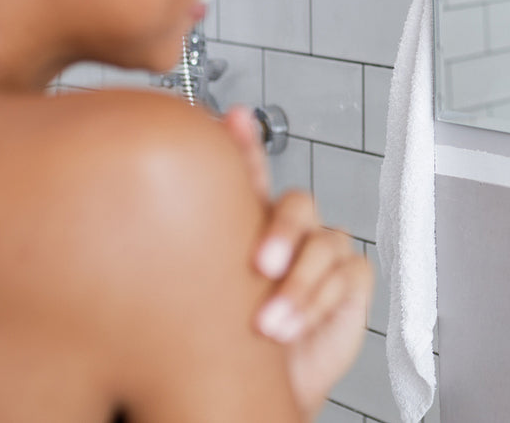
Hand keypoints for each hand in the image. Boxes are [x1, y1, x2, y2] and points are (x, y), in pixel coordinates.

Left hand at [221, 107, 373, 418]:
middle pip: (297, 203)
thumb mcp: (207, 294)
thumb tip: (159, 209)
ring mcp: (321, 253)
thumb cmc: (231, 345)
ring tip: (270, 324)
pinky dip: (320, 300)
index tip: (233, 119)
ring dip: (298, 285)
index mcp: (248, 225)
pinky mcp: (350, 279)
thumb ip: (198, 242)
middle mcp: (288, 233)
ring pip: (322, 242)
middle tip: (260, 266)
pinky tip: (298, 324)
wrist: (264, 391)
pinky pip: (346, 272)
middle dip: (281, 232)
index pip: (249, 172)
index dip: (245, 143)